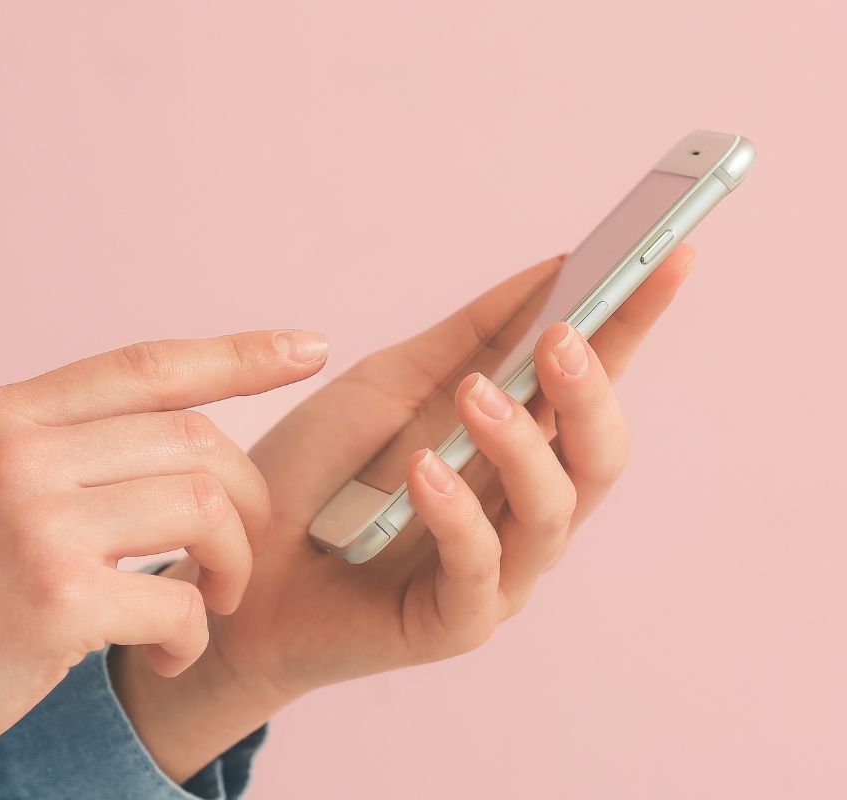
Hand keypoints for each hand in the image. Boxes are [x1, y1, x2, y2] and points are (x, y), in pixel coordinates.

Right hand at [0, 329, 328, 774]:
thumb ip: (59, 445)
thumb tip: (174, 432)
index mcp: (0, 414)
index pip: (145, 366)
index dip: (238, 353)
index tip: (309, 347)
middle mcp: (17, 451)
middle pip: (193, 441)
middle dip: (244, 501)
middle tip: (233, 557)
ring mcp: (34, 520)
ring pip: (203, 507)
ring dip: (230, 566)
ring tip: (209, 604)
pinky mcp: (55, 599)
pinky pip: (177, 602)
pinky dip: (192, 636)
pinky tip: (164, 656)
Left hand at [112, 246, 696, 779]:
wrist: (237, 565)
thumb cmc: (316, 476)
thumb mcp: (386, 386)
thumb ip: (467, 338)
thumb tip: (554, 267)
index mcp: (513, 447)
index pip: (590, 384)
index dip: (634, 323)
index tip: (669, 256)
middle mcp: (519, 508)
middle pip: (599, 454)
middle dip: (593, 391)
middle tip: (562, 336)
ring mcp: (497, 569)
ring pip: (555, 509)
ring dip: (521, 443)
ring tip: (476, 395)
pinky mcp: (455, 620)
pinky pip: (481, 568)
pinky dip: (457, 513)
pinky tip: (423, 470)